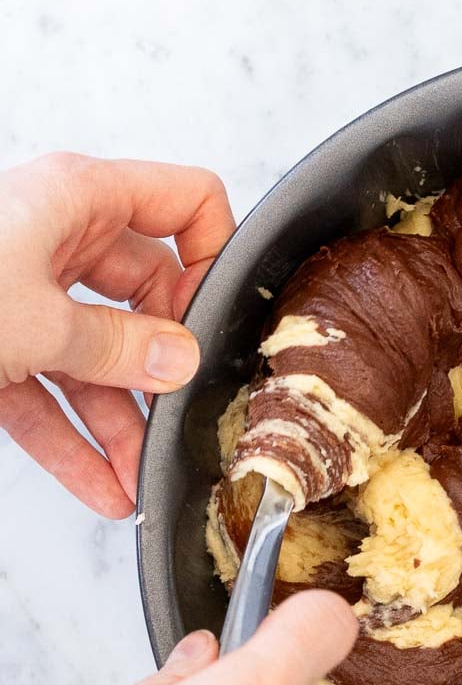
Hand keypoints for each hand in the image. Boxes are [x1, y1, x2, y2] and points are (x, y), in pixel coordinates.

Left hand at [0, 152, 233, 517]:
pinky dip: (71, 441)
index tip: (219, 320)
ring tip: (139, 475)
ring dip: (118, 422)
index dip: (213, 255)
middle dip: (163, 365)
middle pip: (142, 295)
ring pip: (95, 356)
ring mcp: (20, 291)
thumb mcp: (38, 323)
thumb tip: (179, 361)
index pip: (183, 201)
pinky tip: (100, 486)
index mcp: (77, 199)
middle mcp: (53, 237)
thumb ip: (120, 348)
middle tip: (182, 411)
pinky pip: (48, 393)